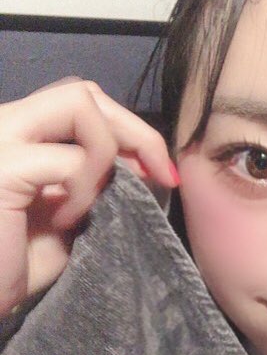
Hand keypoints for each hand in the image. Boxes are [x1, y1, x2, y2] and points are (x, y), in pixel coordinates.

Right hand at [0, 79, 177, 317]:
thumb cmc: (18, 264)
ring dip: (108, 153)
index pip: (85, 103)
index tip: (162, 173)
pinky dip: (84, 192)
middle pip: (86, 91)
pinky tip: (65, 224)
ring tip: (94, 203)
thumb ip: (100, 183)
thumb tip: (146, 165)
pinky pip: (70, 159)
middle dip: (137, 132)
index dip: (131, 130)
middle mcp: (7, 122)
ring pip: (79, 102)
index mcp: (22, 132)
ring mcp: (1, 138)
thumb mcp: (73, 215)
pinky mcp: (3, 167)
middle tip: (161, 177)